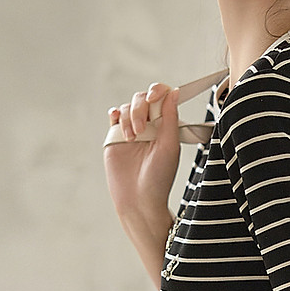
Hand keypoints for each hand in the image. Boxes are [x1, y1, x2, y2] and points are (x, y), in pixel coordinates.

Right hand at [104, 83, 180, 221]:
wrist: (138, 199)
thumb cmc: (159, 177)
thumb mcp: (170, 146)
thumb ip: (171, 117)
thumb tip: (174, 91)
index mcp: (166, 126)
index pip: (162, 97)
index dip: (158, 91)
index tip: (154, 97)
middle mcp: (149, 125)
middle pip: (142, 99)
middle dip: (140, 110)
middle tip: (141, 131)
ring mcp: (132, 130)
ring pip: (128, 107)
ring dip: (129, 118)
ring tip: (132, 138)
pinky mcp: (115, 136)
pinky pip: (114, 115)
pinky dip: (115, 114)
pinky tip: (117, 121)